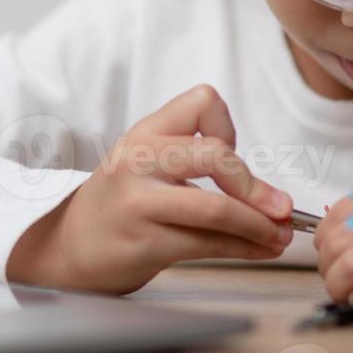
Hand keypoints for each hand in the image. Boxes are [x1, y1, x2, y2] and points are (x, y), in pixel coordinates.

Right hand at [6, 85, 294, 293]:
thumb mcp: (148, 162)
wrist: (71, 245)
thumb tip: (272, 195)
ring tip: (279, 236)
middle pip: (215, 156)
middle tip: (281, 207)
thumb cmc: (123, 201)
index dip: (227, 127)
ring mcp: (139, 202)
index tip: (232, 154)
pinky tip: (258, 250)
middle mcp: (139, 160)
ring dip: (258, 226)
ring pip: (216, 209)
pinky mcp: (144, 242)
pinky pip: (207, 244)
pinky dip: (243, 249)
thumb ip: (198, 161)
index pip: (203, 102)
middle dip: (255, 186)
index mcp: (146, 131)